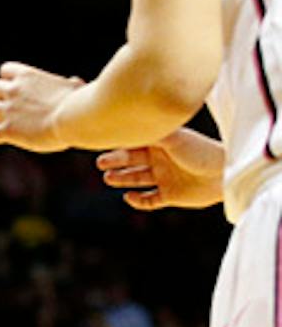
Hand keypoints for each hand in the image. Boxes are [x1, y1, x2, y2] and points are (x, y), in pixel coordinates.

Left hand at [0, 62, 83, 152]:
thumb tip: (74, 81)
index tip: (18, 89)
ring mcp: (8, 110)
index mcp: (27, 76)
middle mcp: (13, 90)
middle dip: (0, 97)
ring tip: (12, 123)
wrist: (74, 119)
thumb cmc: (80, 102)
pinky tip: (4, 139)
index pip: (6, 69)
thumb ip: (69, 84)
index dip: (9, 80)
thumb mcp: (74, 87)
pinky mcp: (8, 130)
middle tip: (13, 107)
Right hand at [97, 129, 220, 210]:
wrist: (226, 174)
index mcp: (162, 145)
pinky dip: (138, 201)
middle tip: (101, 164)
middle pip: (132, 161)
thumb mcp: (174, 139)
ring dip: (122, 179)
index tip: (103, 145)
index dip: (119, 145)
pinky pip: (149, 200)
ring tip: (109, 178)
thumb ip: (151, 133)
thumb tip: (127, 125)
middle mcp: (162, 160)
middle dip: (116, 162)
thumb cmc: (201, 152)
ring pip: (137, 179)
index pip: (136, 144)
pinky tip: (129, 197)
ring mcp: (166, 178)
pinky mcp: (171, 196)